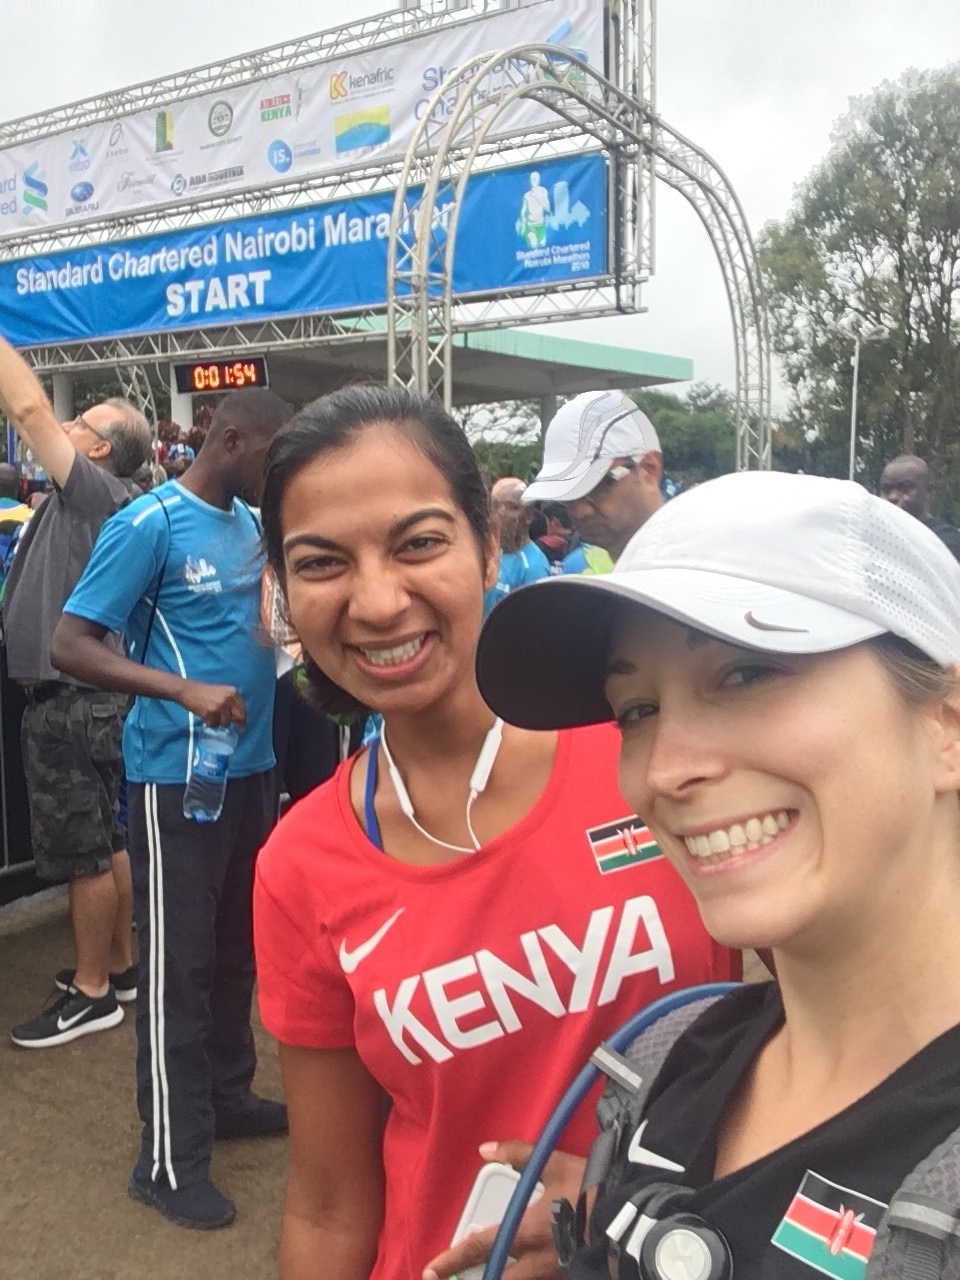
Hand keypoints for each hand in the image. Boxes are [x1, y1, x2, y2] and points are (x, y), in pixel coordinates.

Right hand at [179, 681, 246, 729]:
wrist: (188, 691)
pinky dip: (210, 723)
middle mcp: (228, 699)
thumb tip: (239, 717)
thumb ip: (232, 702)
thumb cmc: (205, 692)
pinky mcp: (210, 714)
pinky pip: (214, 725)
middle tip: (237, 729)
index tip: (242, 726)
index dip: (243, 719)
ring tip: (213, 715)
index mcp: (233, 692)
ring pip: (226, 723)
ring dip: (220, 722)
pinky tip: (206, 716)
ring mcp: (219, 706)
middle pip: (238, 717)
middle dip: (237, 724)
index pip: (243, 709)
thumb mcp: (222, 692)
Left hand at [423, 1140, 585, 1279]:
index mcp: (527, 1232)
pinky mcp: (574, 1274)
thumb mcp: (553, 1164)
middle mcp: (538, 1261)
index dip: (453, 1258)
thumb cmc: (590, 1187)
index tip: (431, 1270)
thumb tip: (484, 1149)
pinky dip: (529, 1276)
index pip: (482, 1247)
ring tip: (491, 1272)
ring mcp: (557, 1273)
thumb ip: (518, 1155)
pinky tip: (527, 1270)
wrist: (634, 1213)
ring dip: (504, 1277)